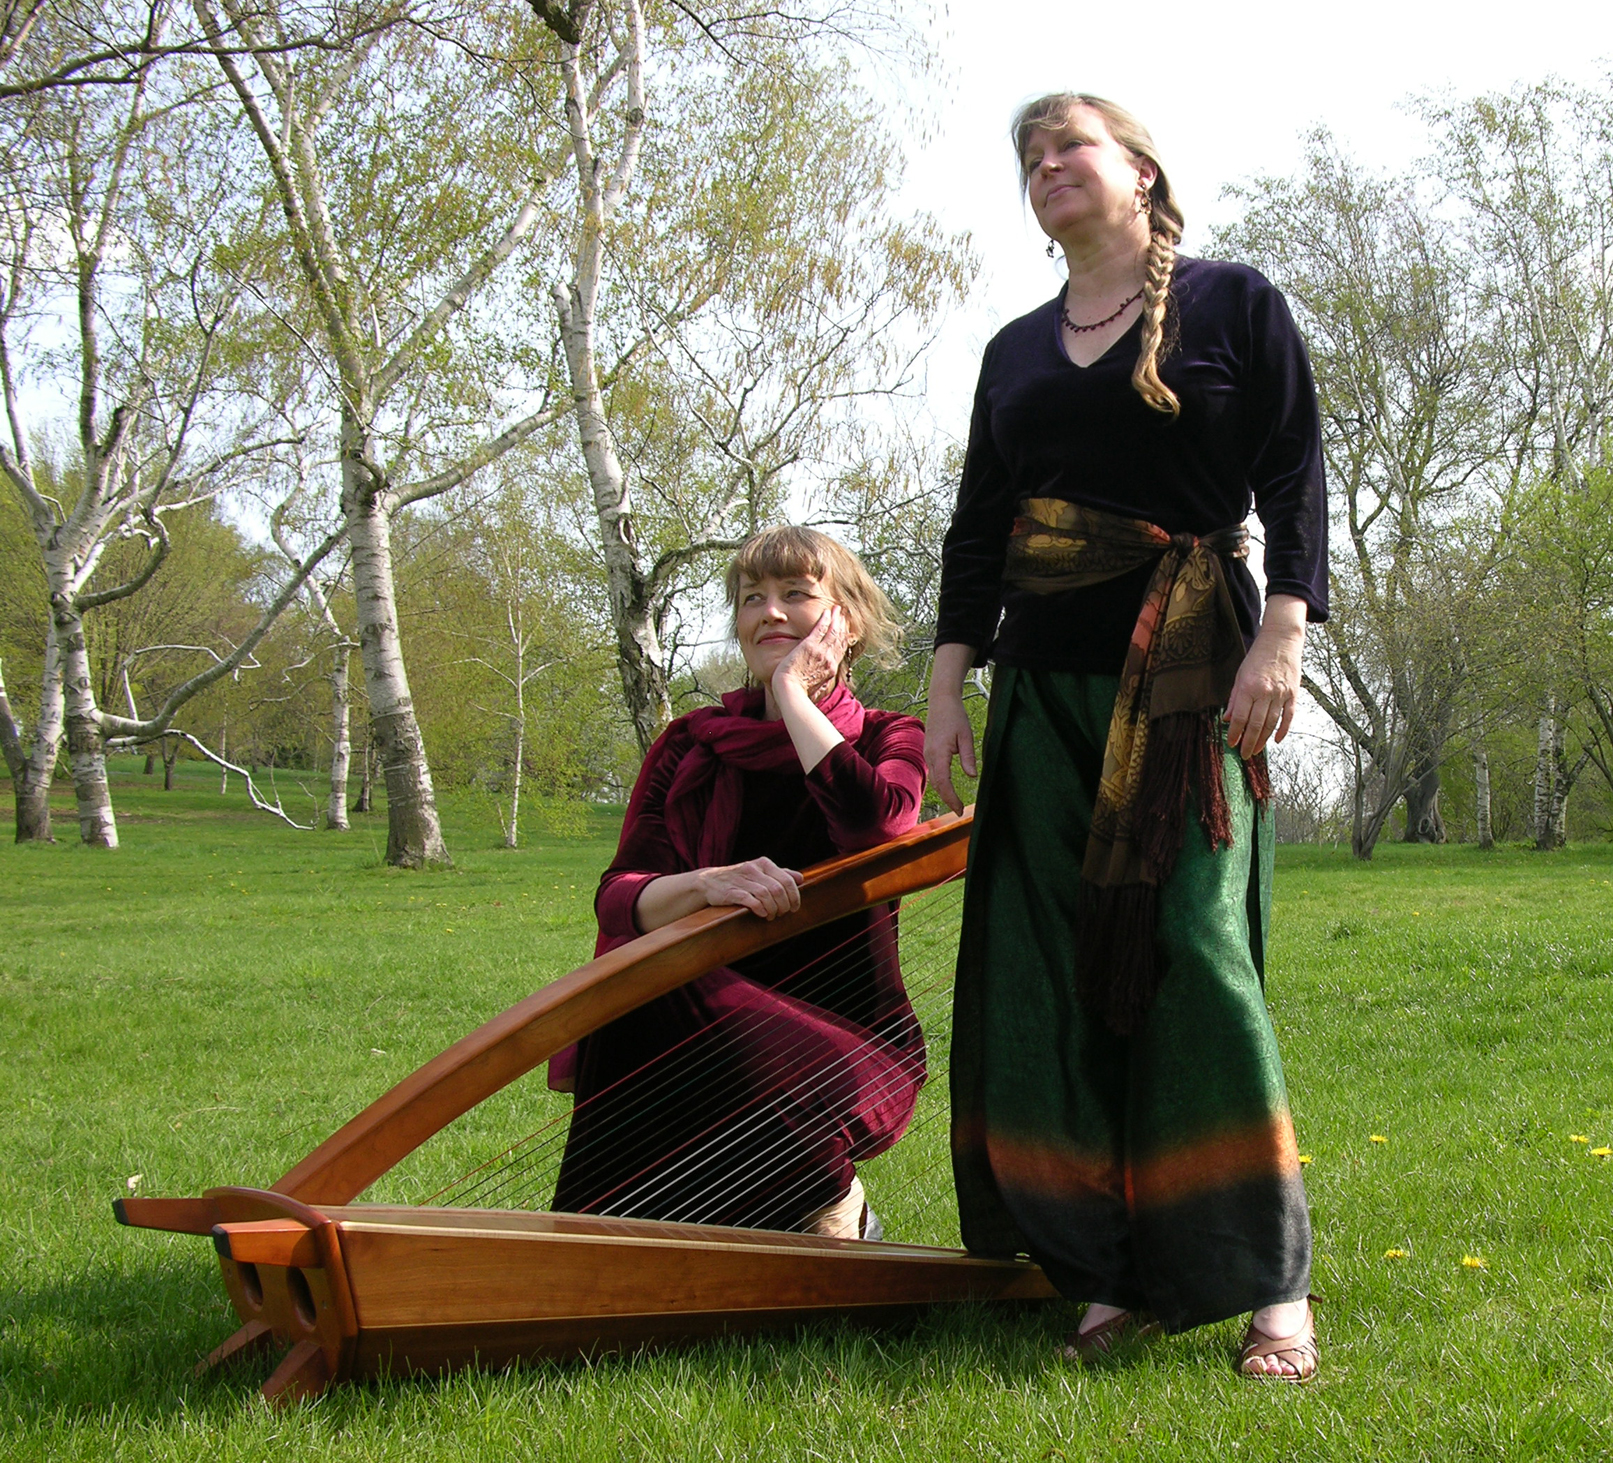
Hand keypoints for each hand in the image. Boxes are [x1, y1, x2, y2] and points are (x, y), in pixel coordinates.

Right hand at [695, 857, 803, 920]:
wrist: (709, 881)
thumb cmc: (739, 878)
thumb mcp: (760, 872)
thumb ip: (780, 874)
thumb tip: (800, 878)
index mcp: (764, 863)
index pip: (787, 880)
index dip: (794, 896)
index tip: (794, 907)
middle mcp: (753, 869)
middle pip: (778, 889)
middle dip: (784, 905)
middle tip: (782, 913)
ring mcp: (741, 880)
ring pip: (765, 895)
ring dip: (772, 909)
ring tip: (771, 916)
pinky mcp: (730, 891)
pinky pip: (749, 900)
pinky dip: (759, 908)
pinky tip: (762, 914)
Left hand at [773, 604, 850, 701]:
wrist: (791, 693)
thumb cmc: (799, 695)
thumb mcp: (816, 692)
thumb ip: (821, 686)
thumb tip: (823, 688)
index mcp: (830, 670)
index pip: (840, 651)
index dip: (844, 639)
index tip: (845, 631)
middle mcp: (829, 660)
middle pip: (839, 639)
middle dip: (842, 626)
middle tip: (844, 616)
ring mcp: (821, 652)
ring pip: (833, 632)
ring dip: (836, 619)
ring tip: (838, 609)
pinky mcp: (809, 646)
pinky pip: (821, 629)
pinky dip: (826, 619)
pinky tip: (827, 612)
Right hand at [924, 692, 976, 814]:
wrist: (941, 701)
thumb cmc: (955, 716)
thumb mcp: (966, 735)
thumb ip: (968, 757)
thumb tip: (972, 776)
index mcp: (939, 753)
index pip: (943, 782)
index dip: (951, 798)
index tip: (959, 809)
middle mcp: (930, 756)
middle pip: (937, 784)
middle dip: (947, 799)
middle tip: (959, 811)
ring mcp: (928, 754)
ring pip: (934, 779)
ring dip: (943, 792)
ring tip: (955, 803)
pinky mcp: (929, 751)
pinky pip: (933, 772)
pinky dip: (940, 783)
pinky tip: (948, 788)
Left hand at [1225, 603, 1304, 758]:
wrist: (1281, 640)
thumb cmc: (1258, 656)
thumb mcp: (1240, 675)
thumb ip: (1234, 699)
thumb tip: (1227, 719)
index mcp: (1249, 687)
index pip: (1240, 717)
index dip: (1235, 733)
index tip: (1231, 744)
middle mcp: (1265, 692)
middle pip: (1256, 724)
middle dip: (1249, 742)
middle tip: (1244, 755)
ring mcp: (1281, 693)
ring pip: (1271, 723)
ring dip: (1263, 739)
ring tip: (1256, 750)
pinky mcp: (1293, 693)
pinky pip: (1288, 716)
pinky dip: (1282, 730)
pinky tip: (1276, 740)